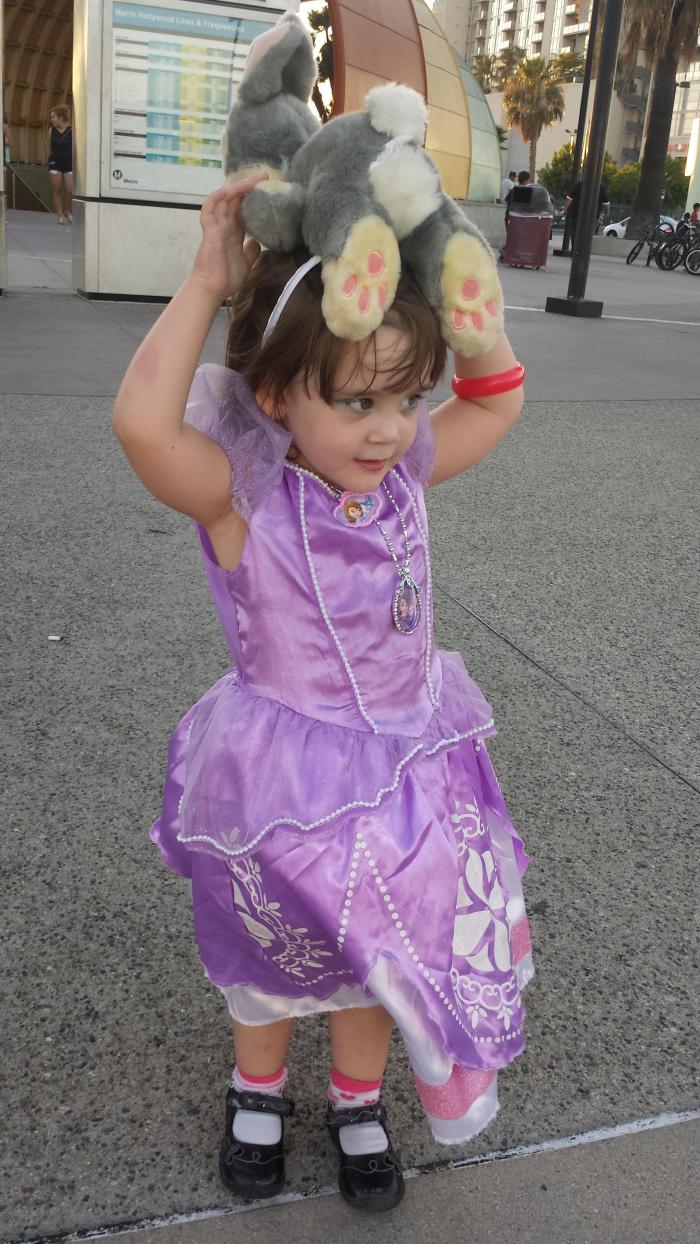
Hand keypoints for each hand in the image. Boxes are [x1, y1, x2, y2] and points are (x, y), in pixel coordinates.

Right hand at [191, 175, 267, 299]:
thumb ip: (251, 251)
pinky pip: (210, 207)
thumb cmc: (226, 278)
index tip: (268, 189)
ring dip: (238, 187)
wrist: (213, 289)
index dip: (253, 198)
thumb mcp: (246, 262)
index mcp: (233, 232)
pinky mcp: (210, 230)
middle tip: (265, 176)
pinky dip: (219, 196)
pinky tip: (231, 188)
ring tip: (253, 179)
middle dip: (249, 186)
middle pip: (236, 199)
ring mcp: (216, 226)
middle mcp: (225, 225)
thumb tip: (257, 242)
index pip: (243, 208)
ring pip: (224, 198)